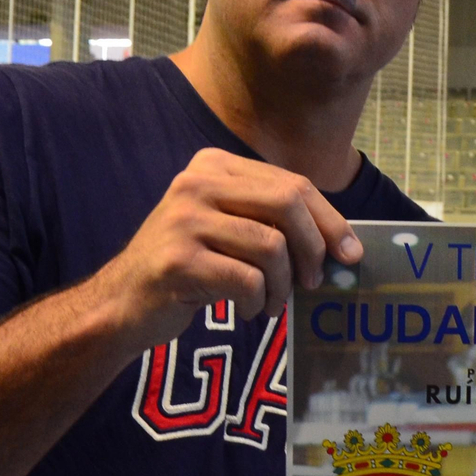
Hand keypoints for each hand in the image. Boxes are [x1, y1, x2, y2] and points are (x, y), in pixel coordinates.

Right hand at [99, 147, 361, 349]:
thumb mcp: (228, 228)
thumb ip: (274, 222)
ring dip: (282, 285)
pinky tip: (247, 309)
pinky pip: (248, 280)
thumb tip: (344, 245)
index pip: (292, 184)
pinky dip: (258, 302)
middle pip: (288, 204)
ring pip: (271, 247)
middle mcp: (196, 183)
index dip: (330, 220)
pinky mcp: (178, 261)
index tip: (350, 253)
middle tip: (312, 282)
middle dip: (314, 248)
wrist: (125, 302)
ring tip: (271, 302)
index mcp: (213, 165)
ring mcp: (183, 219)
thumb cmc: (190, 267)